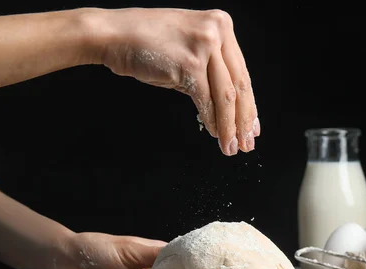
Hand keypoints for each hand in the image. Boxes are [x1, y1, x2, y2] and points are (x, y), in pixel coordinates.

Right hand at [96, 8, 260, 155]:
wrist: (112, 34)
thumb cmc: (147, 43)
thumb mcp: (190, 49)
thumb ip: (212, 71)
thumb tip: (230, 109)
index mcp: (221, 25)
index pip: (242, 73)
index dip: (249, 104)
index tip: (253, 126)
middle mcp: (217, 31)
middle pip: (239, 85)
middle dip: (244, 120)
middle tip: (247, 143)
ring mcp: (204, 45)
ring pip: (226, 96)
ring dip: (230, 126)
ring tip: (231, 146)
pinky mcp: (189, 63)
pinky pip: (206, 100)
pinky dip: (212, 121)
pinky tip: (215, 134)